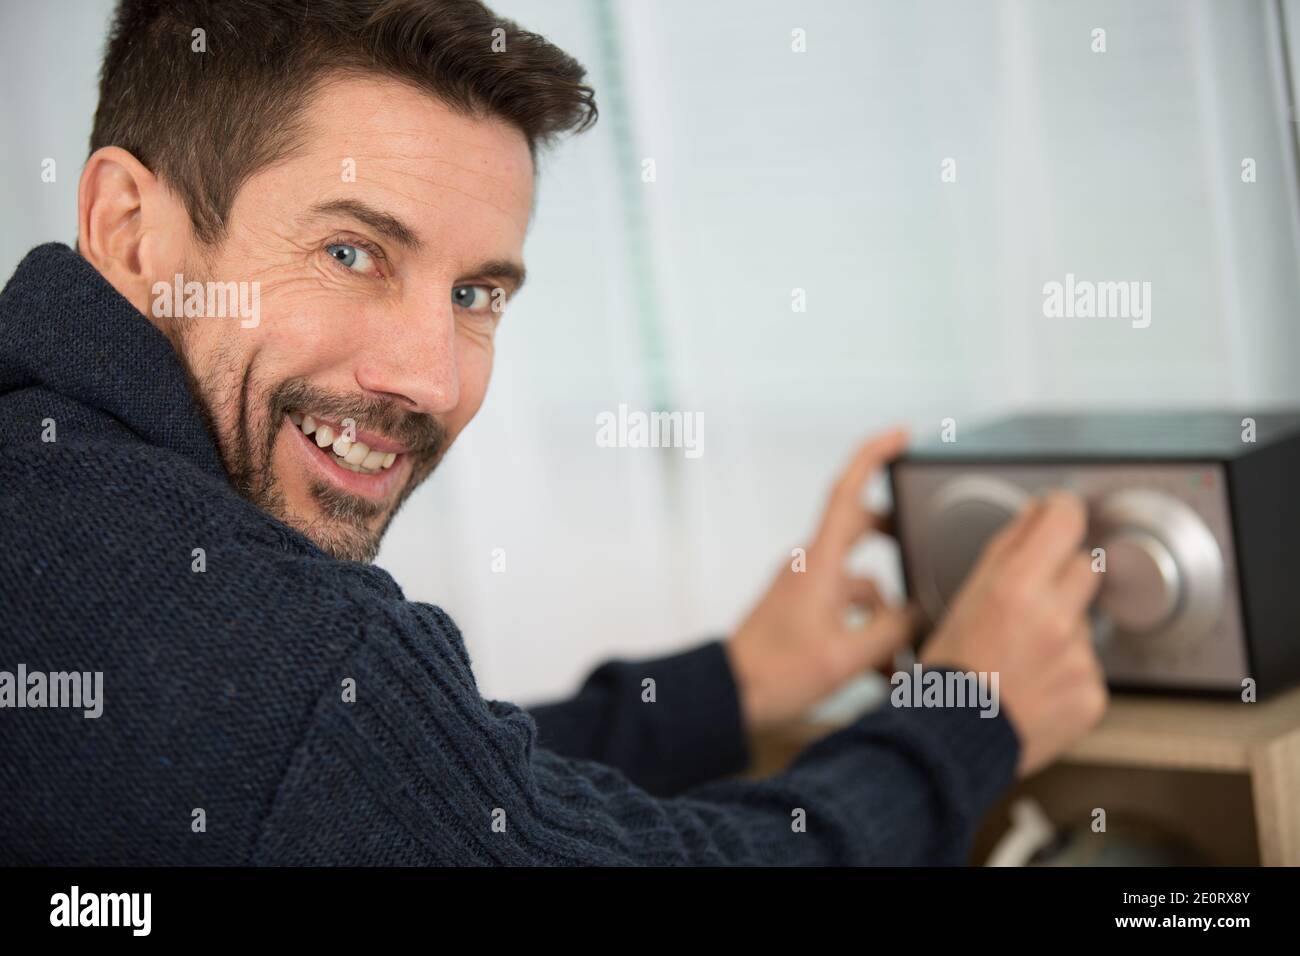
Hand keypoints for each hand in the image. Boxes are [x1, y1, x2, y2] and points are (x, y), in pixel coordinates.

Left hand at [725, 429, 919, 733]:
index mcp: (819, 562)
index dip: (875, 455)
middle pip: (863, 531)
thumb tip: (919, 614)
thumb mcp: (848, 655)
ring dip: (883, 614)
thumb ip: (893, 630)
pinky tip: (880, 672)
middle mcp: (810, 564)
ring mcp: (804, 585)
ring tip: (898, 662)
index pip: (848, 490)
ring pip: (859, 581)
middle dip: (896, 542)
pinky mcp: (801, 607)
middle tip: (925, 551)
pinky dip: (865, 629)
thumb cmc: (776, 674)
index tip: (903, 436)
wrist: (729, 694)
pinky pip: (845, 605)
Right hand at [919, 490, 1107, 776]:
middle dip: (1062, 574)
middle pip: (1086, 566)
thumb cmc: (951, 669)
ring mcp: (1078, 658)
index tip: (1060, 511)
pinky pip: (1089, 666)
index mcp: (1016, 587)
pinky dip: (1067, 672)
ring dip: (1062, 629)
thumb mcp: (966, 596)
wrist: (954, 738)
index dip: (1064, 509)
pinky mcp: (1092, 693)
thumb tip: (1037, 512)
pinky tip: (1036, 684)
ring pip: (1084, 622)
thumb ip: (1007, 546)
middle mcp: (1054, 619)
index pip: (1066, 520)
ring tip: (1022, 656)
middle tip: (1030, 599)